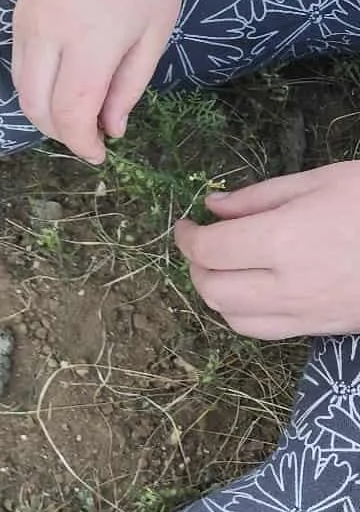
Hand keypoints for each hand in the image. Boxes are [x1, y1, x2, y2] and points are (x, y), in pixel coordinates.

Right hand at [12, 0, 187, 162]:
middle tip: (88, 134)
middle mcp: (46, 37)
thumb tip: (110, 127)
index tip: (99, 153)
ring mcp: (26, 22)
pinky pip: (18, 60)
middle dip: (59, 132)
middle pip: (35, 107)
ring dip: (43, 109)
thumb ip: (128, 87)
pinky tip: (62, 77)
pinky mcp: (18, 9)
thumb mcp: (154, 34)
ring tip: (76, 108)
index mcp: (87, 45)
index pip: (68, 114)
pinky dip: (35, 82)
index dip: (81, 143)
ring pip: (20, 86)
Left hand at [176, 164, 359, 337]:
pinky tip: (252, 289)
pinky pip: (265, 331)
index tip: (186, 223)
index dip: (187, 237)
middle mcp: (290, 286)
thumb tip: (213, 207)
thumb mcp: (321, 180)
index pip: (210, 249)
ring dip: (216, 294)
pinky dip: (244, 313)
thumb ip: (259, 197)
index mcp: (285, 240)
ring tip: (224, 266)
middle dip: (196, 266)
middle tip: (202, 243)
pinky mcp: (324, 329)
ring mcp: (308, 314)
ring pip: (234, 319)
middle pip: (213, 290)